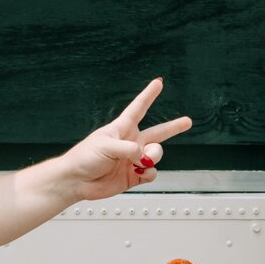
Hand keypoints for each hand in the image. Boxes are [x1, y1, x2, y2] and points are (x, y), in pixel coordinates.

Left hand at [57, 78, 191, 200]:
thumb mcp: (106, 146)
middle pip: (157, 132)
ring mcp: (134, 159)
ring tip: (142, 160)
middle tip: (188, 121)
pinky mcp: (134, 176)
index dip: (148, 94)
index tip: (159, 82)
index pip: (139, 108)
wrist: (76, 181)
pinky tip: (142, 171)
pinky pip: (151, 172)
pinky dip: (149, 172)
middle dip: (173, 127)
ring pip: (156, 154)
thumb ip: (129, 149)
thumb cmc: (84, 157)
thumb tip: (145, 156)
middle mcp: (130, 142)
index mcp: (121, 128)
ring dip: (153, 156)